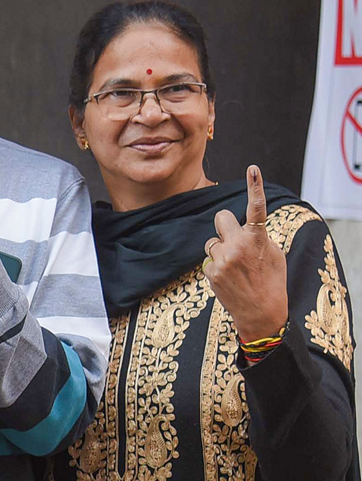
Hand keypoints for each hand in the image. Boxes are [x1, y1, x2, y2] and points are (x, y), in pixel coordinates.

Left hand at [204, 165, 287, 343]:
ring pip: (212, 241)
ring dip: (220, 248)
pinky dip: (216, 265)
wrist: (261, 311)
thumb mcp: (272, 253)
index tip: (253, 169)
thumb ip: (258, 236)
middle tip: (234, 239)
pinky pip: (208, 259)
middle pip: (221, 218)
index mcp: (258, 238)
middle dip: (226, 226)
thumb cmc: (271, 279)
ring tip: (234, 265)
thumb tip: (245, 226)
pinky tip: (228, 277)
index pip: (256, 208)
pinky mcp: (211, 272)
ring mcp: (222, 259)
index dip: (255, 187)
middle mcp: (238, 245)